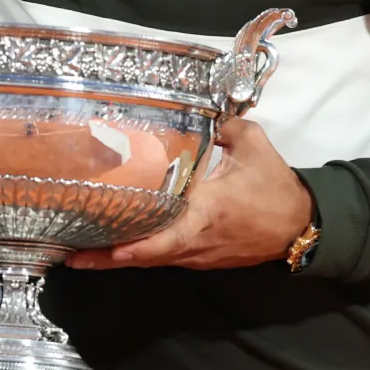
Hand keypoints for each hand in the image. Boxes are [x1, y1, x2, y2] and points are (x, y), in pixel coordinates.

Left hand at [66, 118, 313, 271]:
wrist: (301, 227)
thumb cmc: (275, 187)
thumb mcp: (252, 145)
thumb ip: (221, 125)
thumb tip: (197, 110)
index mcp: (209, 211)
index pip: (169, 235)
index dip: (137, 245)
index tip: (109, 247)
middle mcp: (197, 239)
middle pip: (147, 256)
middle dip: (107, 258)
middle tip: (69, 255)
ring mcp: (198, 254)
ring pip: (152, 260)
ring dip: (116, 259)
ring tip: (78, 253)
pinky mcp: (201, 258)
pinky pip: (164, 258)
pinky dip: (138, 255)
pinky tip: (114, 246)